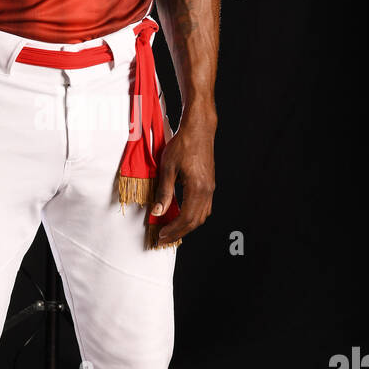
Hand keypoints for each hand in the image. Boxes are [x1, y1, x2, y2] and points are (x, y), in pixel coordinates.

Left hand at [150, 114, 215, 246]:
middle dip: (178, 233)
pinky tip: (183, 216)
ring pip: (201, 216)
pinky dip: (193, 216)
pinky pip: (204, 207)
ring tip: (172, 231)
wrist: (199, 129)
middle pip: (194, 221)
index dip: (172, 230)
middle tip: (164, 239)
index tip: (160, 236)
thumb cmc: (183, 144)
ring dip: (186, 226)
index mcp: (197, 189)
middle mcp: (207, 191)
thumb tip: (158, 212)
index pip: (185, 218)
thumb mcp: (168, 168)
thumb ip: (164, 192)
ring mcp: (210, 188)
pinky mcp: (209, 184)